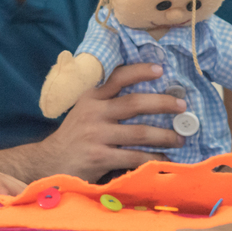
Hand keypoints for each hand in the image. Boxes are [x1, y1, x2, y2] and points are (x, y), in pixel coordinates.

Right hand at [35, 62, 185, 180]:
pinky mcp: (100, 157)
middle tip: (182, 106)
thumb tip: (145, 96)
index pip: (117, 78)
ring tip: (180, 138)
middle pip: (134, 103)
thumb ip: (106, 101)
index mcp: (91, 97)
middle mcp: (94, 113)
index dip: (140, 71)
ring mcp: (97, 135)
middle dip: (162, 103)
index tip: (160, 69)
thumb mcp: (84, 110)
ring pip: (139, 132)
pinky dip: (153, 159)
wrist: (49, 161)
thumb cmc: (74, 135)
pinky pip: (134, 157)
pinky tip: (165, 160)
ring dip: (164, 135)